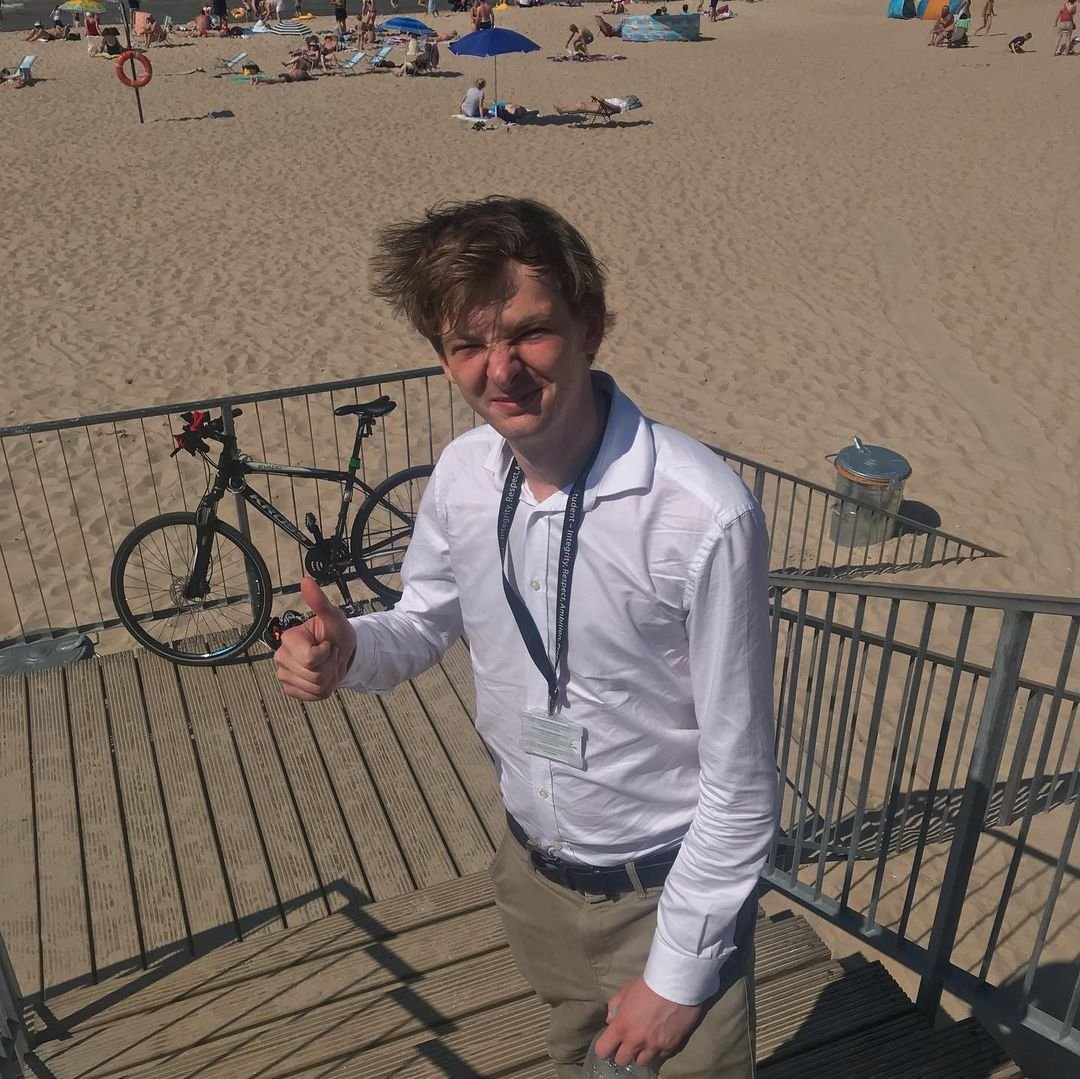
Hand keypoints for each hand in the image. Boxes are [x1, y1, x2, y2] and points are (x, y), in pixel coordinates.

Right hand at [274, 577, 355, 700]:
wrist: (342, 652)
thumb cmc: (336, 633)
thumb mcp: (334, 617)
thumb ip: (320, 601)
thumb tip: (306, 580)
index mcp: (289, 638)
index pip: (310, 659)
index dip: (327, 653)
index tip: (328, 644)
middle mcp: (281, 657)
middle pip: (313, 674)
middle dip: (330, 666)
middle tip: (330, 654)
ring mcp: (284, 674)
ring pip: (314, 686)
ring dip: (329, 677)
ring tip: (327, 664)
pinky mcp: (290, 689)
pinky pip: (311, 696)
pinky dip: (323, 689)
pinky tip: (323, 676)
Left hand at [593, 976, 701, 1070]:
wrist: (676, 985)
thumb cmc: (648, 984)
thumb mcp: (625, 990)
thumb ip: (614, 1007)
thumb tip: (611, 1021)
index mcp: (622, 1027)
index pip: (603, 1050)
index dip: (604, 1048)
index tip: (609, 1042)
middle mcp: (636, 1041)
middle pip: (621, 1061)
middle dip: (622, 1052)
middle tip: (628, 1041)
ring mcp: (654, 1047)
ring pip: (641, 1062)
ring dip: (640, 1053)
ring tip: (645, 1040)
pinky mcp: (670, 1048)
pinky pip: (659, 1056)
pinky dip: (658, 1049)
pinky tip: (661, 1036)